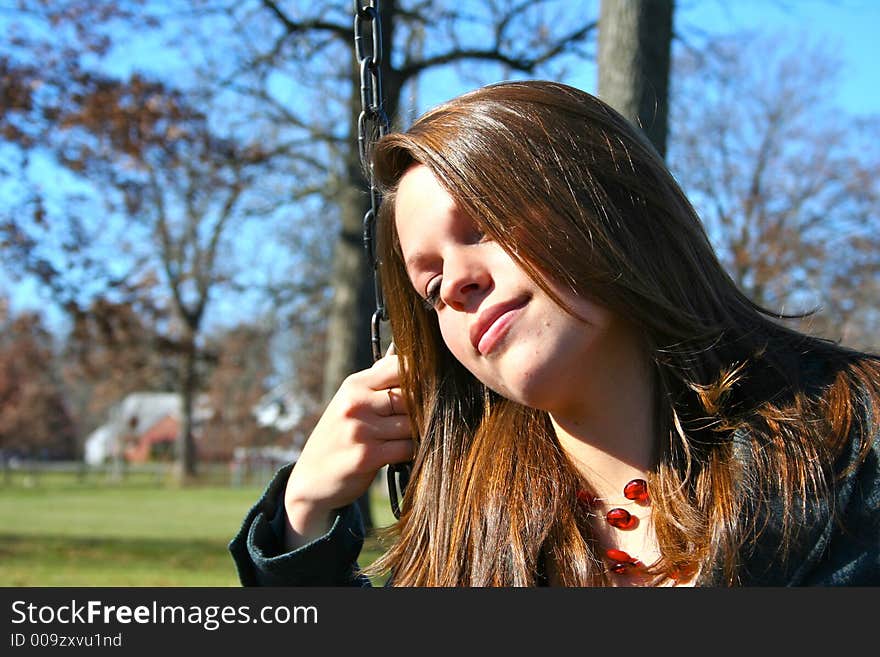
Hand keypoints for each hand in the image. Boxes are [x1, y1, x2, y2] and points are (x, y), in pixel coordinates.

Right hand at [282, 350, 412, 547]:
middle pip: (411, 396)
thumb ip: (377, 382)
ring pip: (412, 424)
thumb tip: (403, 354)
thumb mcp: (350, 403)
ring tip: (413, 437)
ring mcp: (361, 429)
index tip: (431, 387)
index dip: (421, 376)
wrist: (312, 480)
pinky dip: (412, 451)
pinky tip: (405, 453)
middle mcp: (356, 403)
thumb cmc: (339, 437)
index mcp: (354, 385)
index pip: (399, 366)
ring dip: (419, 433)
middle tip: (429, 418)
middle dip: (424, 409)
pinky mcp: (368, 456)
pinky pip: (407, 448)